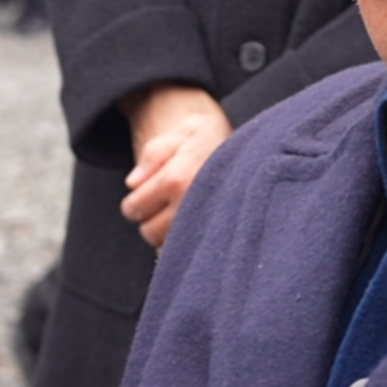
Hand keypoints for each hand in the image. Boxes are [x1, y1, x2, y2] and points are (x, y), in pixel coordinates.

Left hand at [117, 84, 231, 249]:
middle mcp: (189, 206)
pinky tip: (193, 225)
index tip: (148, 192)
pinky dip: (185, 244)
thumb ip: (153, 153)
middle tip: (167, 201)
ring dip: (168, 232)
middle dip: (151, 218)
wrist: (253, 151)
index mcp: (176, 179)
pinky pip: (189, 254)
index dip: (135, 201)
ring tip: (182, 210)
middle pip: (149, 231)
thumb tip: (133, 184)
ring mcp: (204, 225)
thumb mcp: (182, 133)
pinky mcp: (218, 236)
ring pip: (167, 246)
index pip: (134, 208)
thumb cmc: (212, 140)